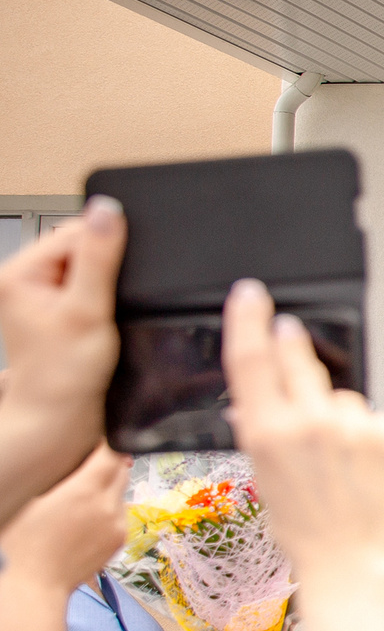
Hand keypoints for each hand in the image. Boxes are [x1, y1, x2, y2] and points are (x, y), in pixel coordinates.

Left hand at [0, 195, 123, 525]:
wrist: (60, 419)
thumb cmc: (62, 376)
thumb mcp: (87, 310)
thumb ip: (99, 257)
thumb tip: (108, 211)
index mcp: (20, 272)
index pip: (76, 230)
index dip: (109, 250)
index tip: (115, 282)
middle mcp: (26, 280)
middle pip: (85, 248)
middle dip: (108, 273)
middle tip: (102, 309)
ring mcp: (41, 296)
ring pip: (92, 270)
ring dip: (108, 290)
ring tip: (97, 321)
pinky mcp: (58, 311)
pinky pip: (92, 289)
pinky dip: (105, 303)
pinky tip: (100, 325)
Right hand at [0, 444, 128, 592]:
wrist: (32, 584)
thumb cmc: (20, 541)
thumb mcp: (32, 499)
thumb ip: (59, 476)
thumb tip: (72, 461)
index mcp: (83, 491)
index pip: (110, 454)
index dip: (104, 444)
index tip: (96, 438)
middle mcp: (107, 506)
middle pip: (120, 470)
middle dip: (108, 463)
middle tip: (92, 460)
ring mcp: (117, 525)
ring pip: (122, 492)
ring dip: (109, 487)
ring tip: (85, 493)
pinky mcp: (119, 541)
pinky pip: (121, 514)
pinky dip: (110, 509)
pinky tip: (88, 516)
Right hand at [223, 278, 383, 630]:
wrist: (354, 561)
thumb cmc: (307, 529)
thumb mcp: (265, 479)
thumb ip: (263, 433)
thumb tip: (252, 403)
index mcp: (270, 433)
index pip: (253, 359)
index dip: (249, 320)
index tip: (251, 295)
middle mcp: (313, 423)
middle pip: (300, 361)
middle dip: (295, 349)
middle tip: (293, 343)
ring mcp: (358, 428)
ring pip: (344, 398)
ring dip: (341, 417)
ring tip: (342, 462)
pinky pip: (378, 419)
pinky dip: (373, 437)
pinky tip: (367, 469)